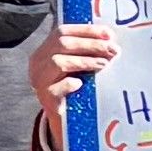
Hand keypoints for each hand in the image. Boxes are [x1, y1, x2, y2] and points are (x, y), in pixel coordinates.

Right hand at [32, 14, 113, 150]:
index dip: (86, 30)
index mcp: (46, 50)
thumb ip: (87, 51)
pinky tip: (81, 84)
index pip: (63, 32)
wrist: (66, 120)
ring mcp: (39, 80)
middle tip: (113, 49)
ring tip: (104, 63)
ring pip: (58, 62)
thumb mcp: (78, 66)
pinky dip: (69, 83)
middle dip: (91, 44)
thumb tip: (110, 40)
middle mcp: (39, 62)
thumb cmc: (74, 88)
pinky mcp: (46, 98)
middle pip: (62, 44)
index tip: (108, 34)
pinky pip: (56, 88)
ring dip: (85, 61)